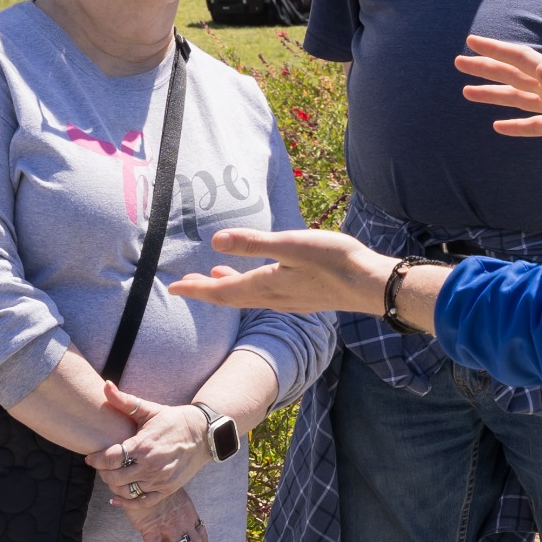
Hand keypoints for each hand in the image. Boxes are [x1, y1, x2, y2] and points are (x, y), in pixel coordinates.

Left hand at [86, 379, 211, 507]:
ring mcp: (160, 479)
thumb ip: (125, 400)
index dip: (96, 459)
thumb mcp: (150, 410)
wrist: (204, 434)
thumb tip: (105, 385)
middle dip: (103, 472)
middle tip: (101, 466)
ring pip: (125, 491)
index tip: (90, 458)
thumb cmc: (173, 420)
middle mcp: (150, 465)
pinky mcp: (167, 489)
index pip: (110, 458)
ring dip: (113, 485)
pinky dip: (127, 503)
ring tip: (112, 476)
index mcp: (143, 445)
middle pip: (114, 477)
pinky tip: (117, 498)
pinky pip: (142, 502)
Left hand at [171, 228, 394, 315]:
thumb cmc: (334, 261)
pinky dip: (247, 287)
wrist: (369, 284)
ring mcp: (288, 300)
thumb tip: (214, 242)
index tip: (172, 289)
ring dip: (225, 289)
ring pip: (247, 297)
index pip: (220, 291)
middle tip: (183, 286)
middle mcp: (272, 298)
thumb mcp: (290, 245)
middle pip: (230, 298)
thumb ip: (253, 244)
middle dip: (205, 291)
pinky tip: (254, 279)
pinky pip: (263, 295)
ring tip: (212, 279)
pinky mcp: (301, 297)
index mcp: (265, 286)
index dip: (195, 290)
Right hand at [457, 35, 541, 152]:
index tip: (471, 41)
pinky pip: (532, 126)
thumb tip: (541, 68)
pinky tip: (497, 126)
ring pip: (518, 99)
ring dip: (493, 95)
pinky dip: (514, 126)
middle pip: (513, 76)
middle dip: (486, 68)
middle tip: (458, 62)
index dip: (496, 49)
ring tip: (466, 92)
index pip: (520, 59)